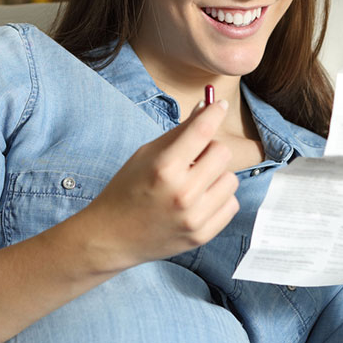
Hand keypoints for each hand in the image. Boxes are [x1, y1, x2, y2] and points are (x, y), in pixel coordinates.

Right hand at [81, 99, 239, 267]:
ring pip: (231, 180)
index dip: (215, 112)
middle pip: (222, 152)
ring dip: (216, 176)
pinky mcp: (202, 235)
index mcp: (164, 167)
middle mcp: (182, 192)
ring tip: (195, 183)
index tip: (220, 106)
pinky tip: (199, 201)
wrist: (111, 236)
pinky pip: (231, 204)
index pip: (203, 130)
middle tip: (196, 156)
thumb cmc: (126, 190)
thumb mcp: (146, 154)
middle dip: (211, 149)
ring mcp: (194, 217)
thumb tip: (207, 108)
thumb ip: (179, 133)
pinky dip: (219, 199)